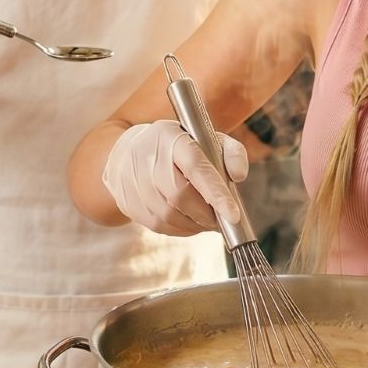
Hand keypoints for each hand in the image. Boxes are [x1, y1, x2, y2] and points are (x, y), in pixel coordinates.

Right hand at [101, 119, 247, 236]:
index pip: (195, 166)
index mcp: (172, 137)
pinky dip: (180, 229)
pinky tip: (189, 222)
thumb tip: (239, 175)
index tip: (233, 215)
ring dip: (194, 225)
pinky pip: (159, 225)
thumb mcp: (207, 139)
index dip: (215, 192)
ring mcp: (134, 181)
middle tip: (221, 219)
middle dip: (206, 214)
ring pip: (169, 215)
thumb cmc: (178, 147)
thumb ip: (231, 152)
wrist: (129, 153)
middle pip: (180, 195)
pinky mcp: (128, 202)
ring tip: (206, 221)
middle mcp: (148, 157)